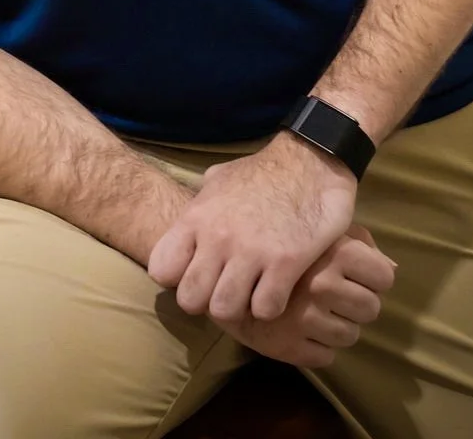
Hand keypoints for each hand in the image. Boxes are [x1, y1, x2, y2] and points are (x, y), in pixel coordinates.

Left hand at [147, 132, 358, 321]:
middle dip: (207, 301)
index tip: (198, 274)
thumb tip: (190, 212)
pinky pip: (265, 309)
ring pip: (225, 311)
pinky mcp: (285, 263)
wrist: (311, 161)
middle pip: (190, 300)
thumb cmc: (263, 172)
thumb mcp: (220, 179)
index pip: (161, 269)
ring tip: (251, 292)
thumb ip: (201, 203)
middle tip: (226, 290)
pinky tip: (278, 289)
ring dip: (239, 308)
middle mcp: (217, 238)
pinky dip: (271, 306)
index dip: (177, 279)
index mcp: (197, 217)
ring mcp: (251, 252)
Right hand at [211, 225, 395, 369]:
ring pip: (350, 336)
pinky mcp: (288, 346)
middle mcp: (322, 283)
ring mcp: (305, 317)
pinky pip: (325, 356)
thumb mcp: (315, 225)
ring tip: (313, 310)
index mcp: (333, 250)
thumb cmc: (273, 236)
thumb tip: (390, 267)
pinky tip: (298, 327)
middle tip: (334, 296)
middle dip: (356, 305)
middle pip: (370, 309)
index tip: (356, 277)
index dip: (374, 279)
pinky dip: (315, 346)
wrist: (217, 260)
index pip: (383, 277)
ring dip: (336, 326)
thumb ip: (356, 239)